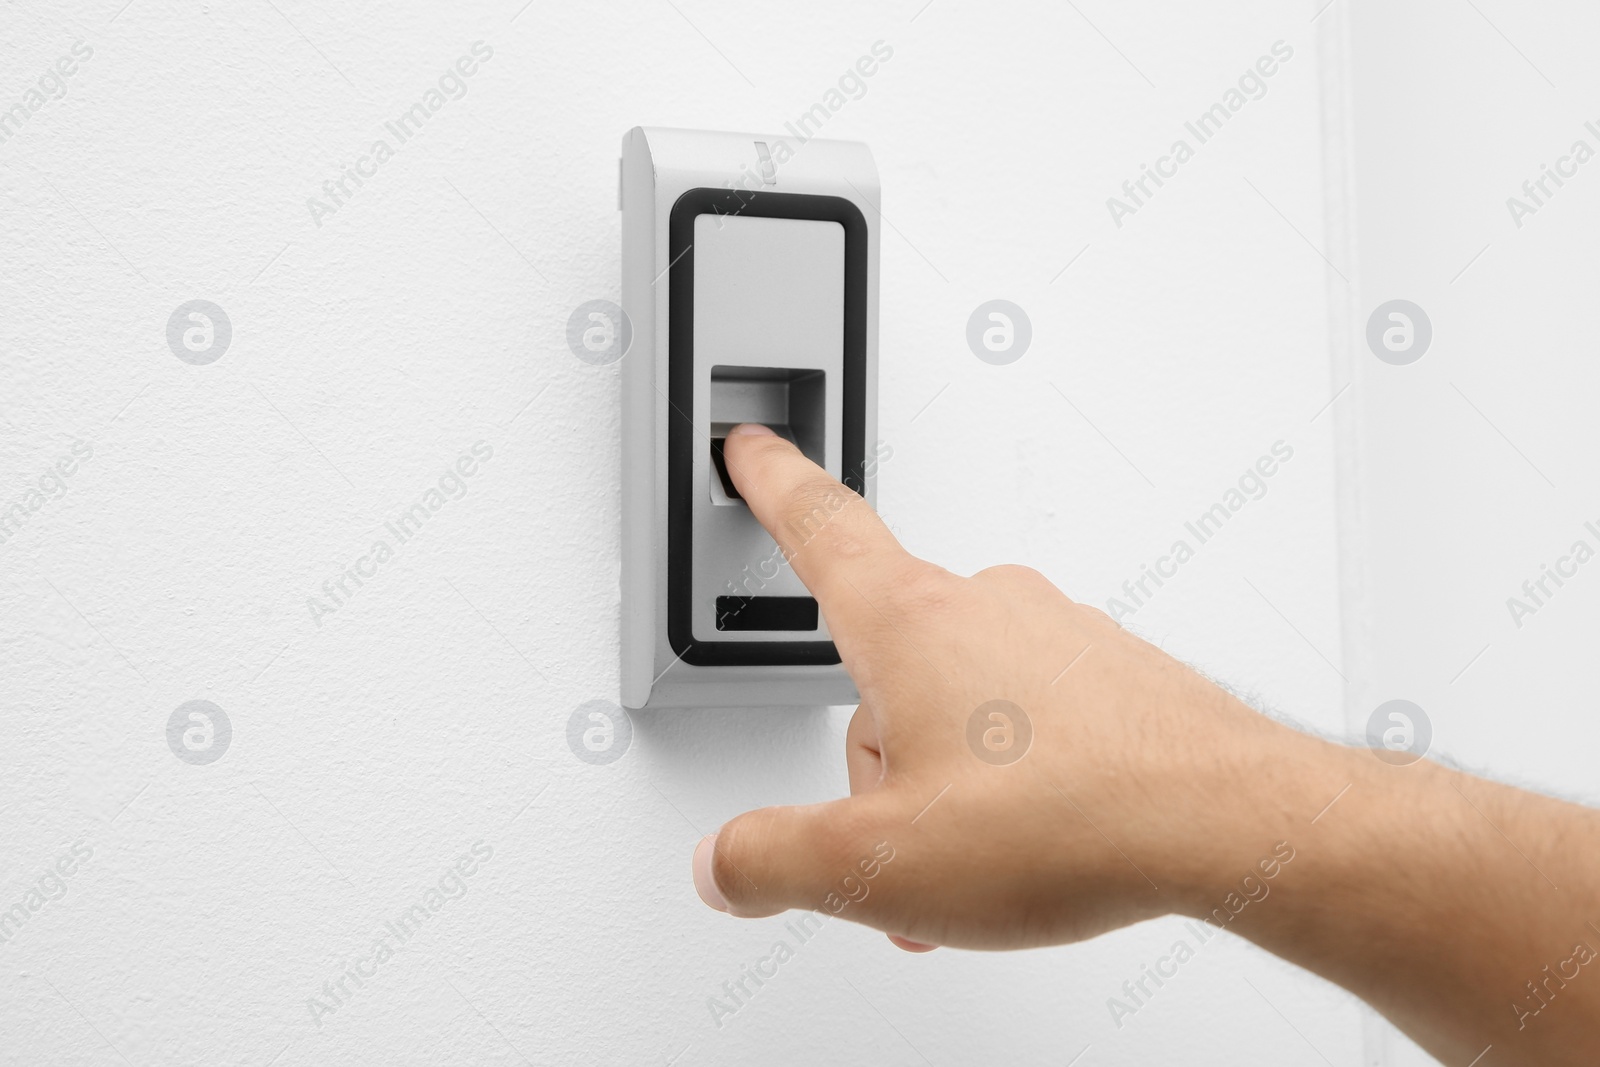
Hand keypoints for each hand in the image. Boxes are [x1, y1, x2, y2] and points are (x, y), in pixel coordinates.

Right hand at [689, 423, 1345, 950]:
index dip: (772, 485)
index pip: (820, 527)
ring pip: (955, 705)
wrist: (1232, 823)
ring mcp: (1054, 637)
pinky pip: (1026, 720)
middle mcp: (984, 607)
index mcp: (911, 623)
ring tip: (980, 863)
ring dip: (944, 786)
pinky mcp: (1110, 677)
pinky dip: (1011, 781)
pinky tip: (1034, 840)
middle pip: (882, 671)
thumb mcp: (879, 862)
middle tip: (900, 849)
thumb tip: (729, 861)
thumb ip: (776, 859)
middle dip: (877, 766)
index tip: (754, 448)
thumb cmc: (1076, 816)